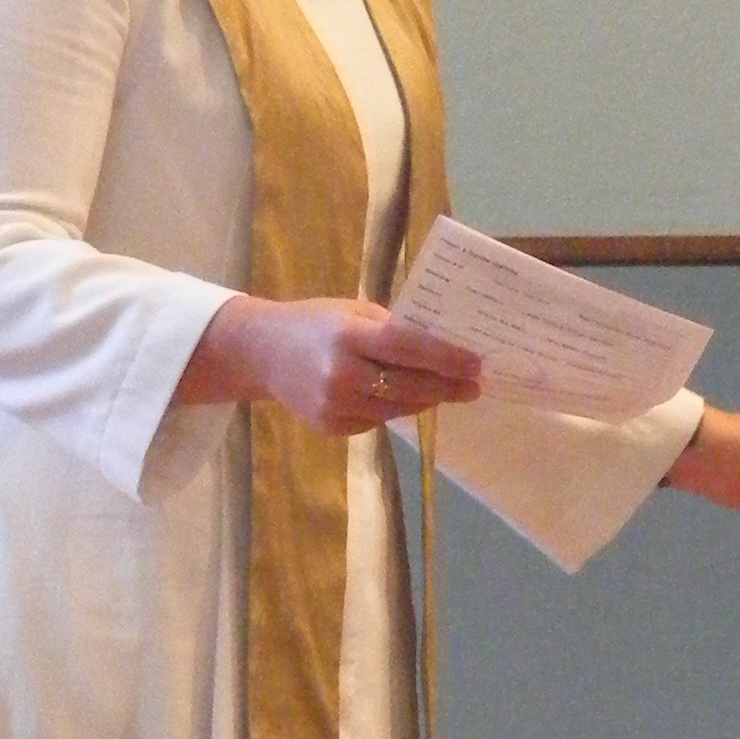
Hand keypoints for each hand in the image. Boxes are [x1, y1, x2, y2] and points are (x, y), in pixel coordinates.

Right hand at [173, 294, 481, 435]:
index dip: (446, 358)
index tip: (476, 365)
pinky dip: (395, 409)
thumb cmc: (316, 322)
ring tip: (447, 390)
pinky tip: (404, 397)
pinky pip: (377, 420)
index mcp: (348, 337)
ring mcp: (335, 406)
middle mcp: (341, 375)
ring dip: (426, 399)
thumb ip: (392, 327)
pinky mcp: (332, 427)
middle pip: (409, 385)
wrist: (262, 352)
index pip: (409, 349)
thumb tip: (443, 345)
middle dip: (447, 387)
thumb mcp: (352, 311)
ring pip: (398, 409)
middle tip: (474, 386)